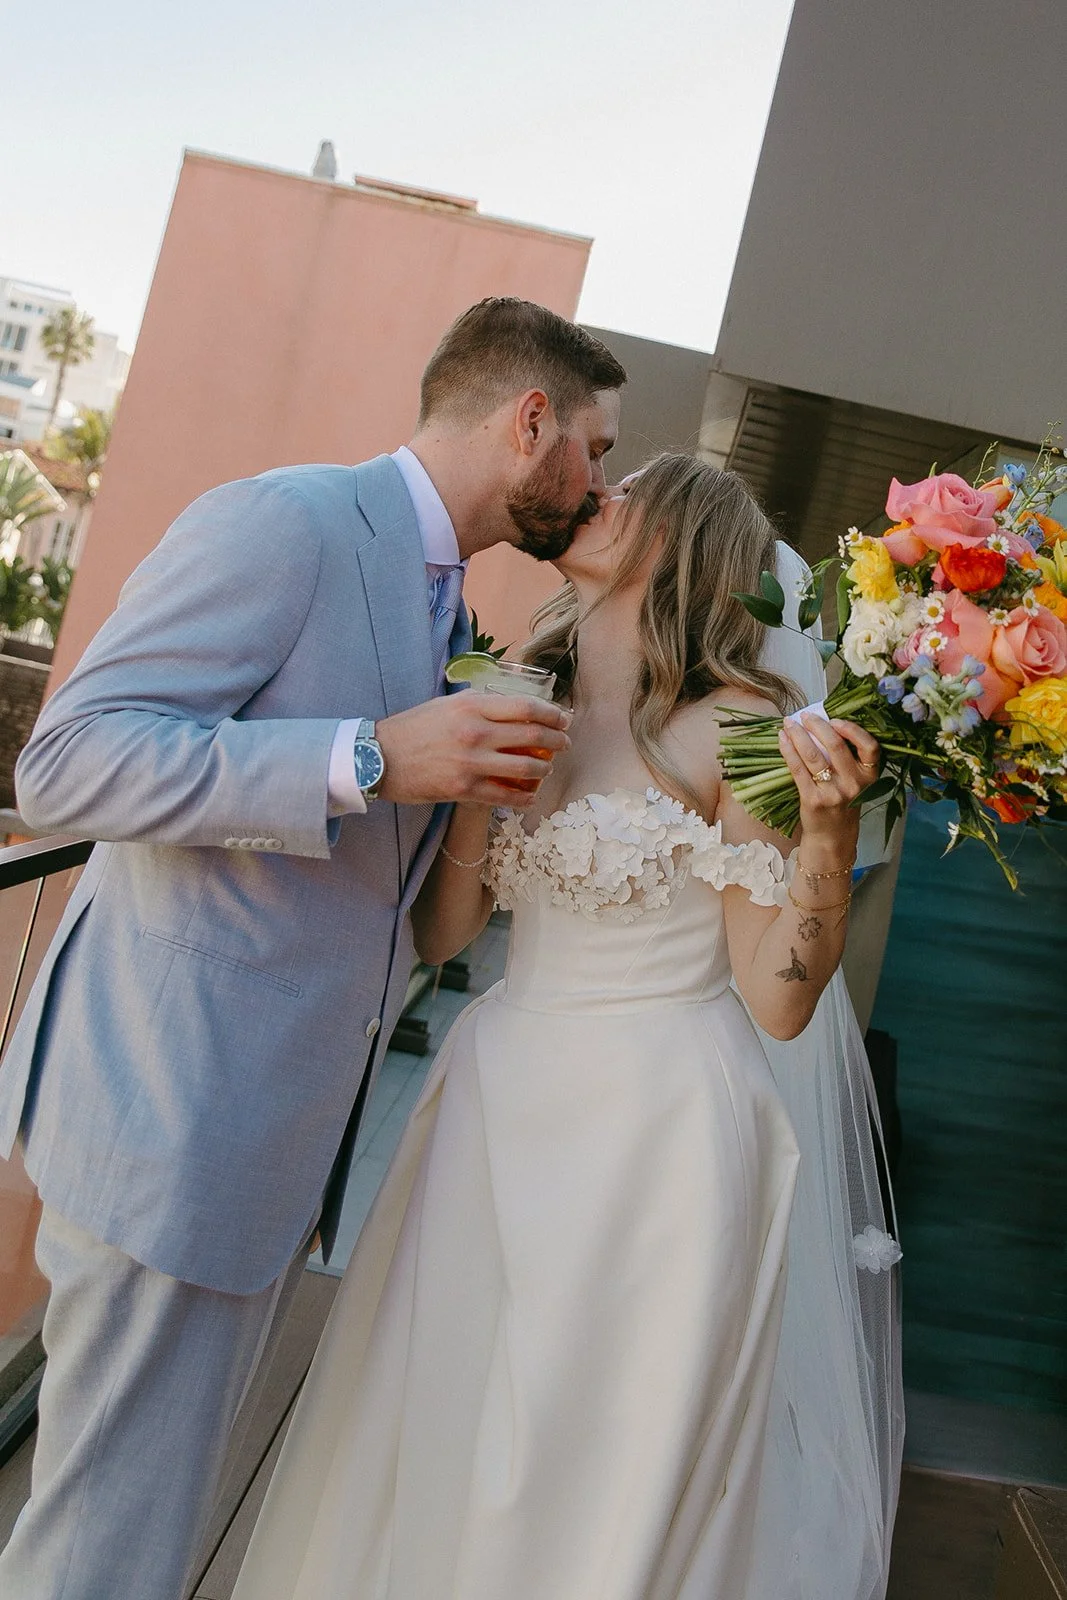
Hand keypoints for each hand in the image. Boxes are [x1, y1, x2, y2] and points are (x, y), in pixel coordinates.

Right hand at [376, 690, 571, 806]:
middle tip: (565, 743)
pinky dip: (523, 797)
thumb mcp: (446, 704)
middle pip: (533, 736)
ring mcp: (471, 763)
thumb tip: (511, 706)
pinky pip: (505, 796)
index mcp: (472, 706)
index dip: (552, 714)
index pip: (526, 707)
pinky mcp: (464, 789)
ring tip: (546, 769)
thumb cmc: (413, 728)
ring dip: (543, 769)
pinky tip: (530, 797)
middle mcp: (475, 732)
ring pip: (525, 768)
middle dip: (557, 741)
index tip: (563, 719)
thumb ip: (479, 704)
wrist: (378, 757)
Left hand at [777, 715, 880, 850]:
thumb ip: (848, 759)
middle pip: (836, 746)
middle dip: (818, 726)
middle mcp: (854, 784)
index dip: (852, 730)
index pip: (870, 747)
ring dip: (798, 735)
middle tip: (805, 716)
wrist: (833, 837)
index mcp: (869, 776)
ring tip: (788, 724)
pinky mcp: (812, 799)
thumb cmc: (843, 804)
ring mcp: (833, 793)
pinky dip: (788, 751)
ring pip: (814, 755)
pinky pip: (798, 769)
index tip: (835, 720)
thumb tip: (823, 724)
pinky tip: (782, 740)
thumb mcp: (855, 783)